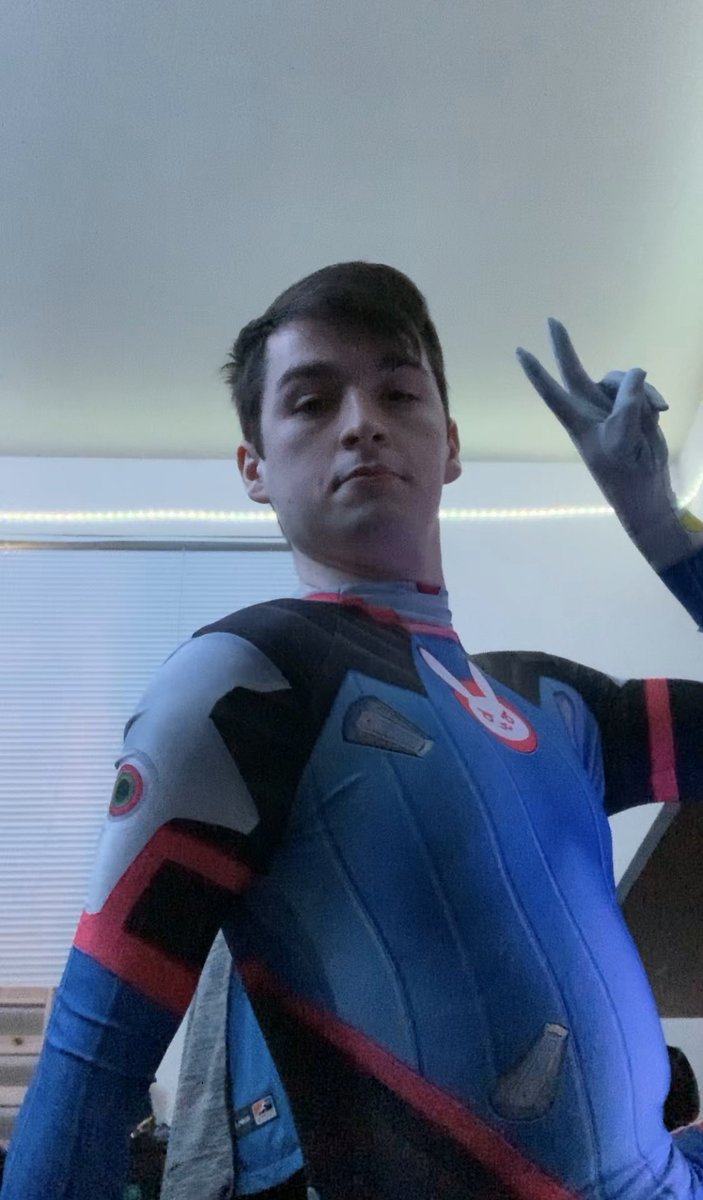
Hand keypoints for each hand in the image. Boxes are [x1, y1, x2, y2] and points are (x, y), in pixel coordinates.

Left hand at [515, 319, 669, 484]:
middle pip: (575, 370)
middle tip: (551, 320)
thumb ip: (627, 401)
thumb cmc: (625, 470)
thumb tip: (636, 372)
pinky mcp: (633, 409)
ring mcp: (611, 407)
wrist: (647, 488)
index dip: (536, 372)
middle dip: (564, 346)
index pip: (551, 391)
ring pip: (623, 380)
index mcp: (577, 420)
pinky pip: (642, 390)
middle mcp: (590, 409)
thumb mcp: (623, 435)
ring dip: (641, 392)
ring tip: (654, 414)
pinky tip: (661, 414)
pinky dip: (652, 399)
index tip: (519, 351)